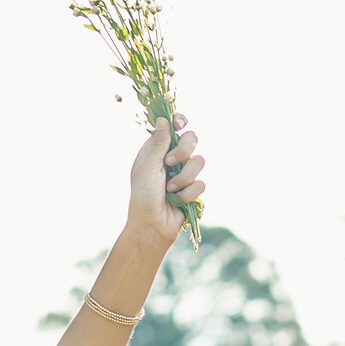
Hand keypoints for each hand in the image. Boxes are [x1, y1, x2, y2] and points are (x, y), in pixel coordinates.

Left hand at [128, 114, 205, 248]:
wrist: (151, 226)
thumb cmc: (143, 197)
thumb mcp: (148, 167)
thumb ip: (158, 143)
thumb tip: (162, 118)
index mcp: (158, 151)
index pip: (173, 128)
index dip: (179, 122)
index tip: (181, 123)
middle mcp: (172, 159)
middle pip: (192, 139)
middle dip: (184, 150)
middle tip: (169, 162)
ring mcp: (184, 174)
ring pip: (199, 161)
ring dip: (184, 177)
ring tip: (170, 190)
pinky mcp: (193, 189)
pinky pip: (201, 183)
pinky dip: (188, 193)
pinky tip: (177, 200)